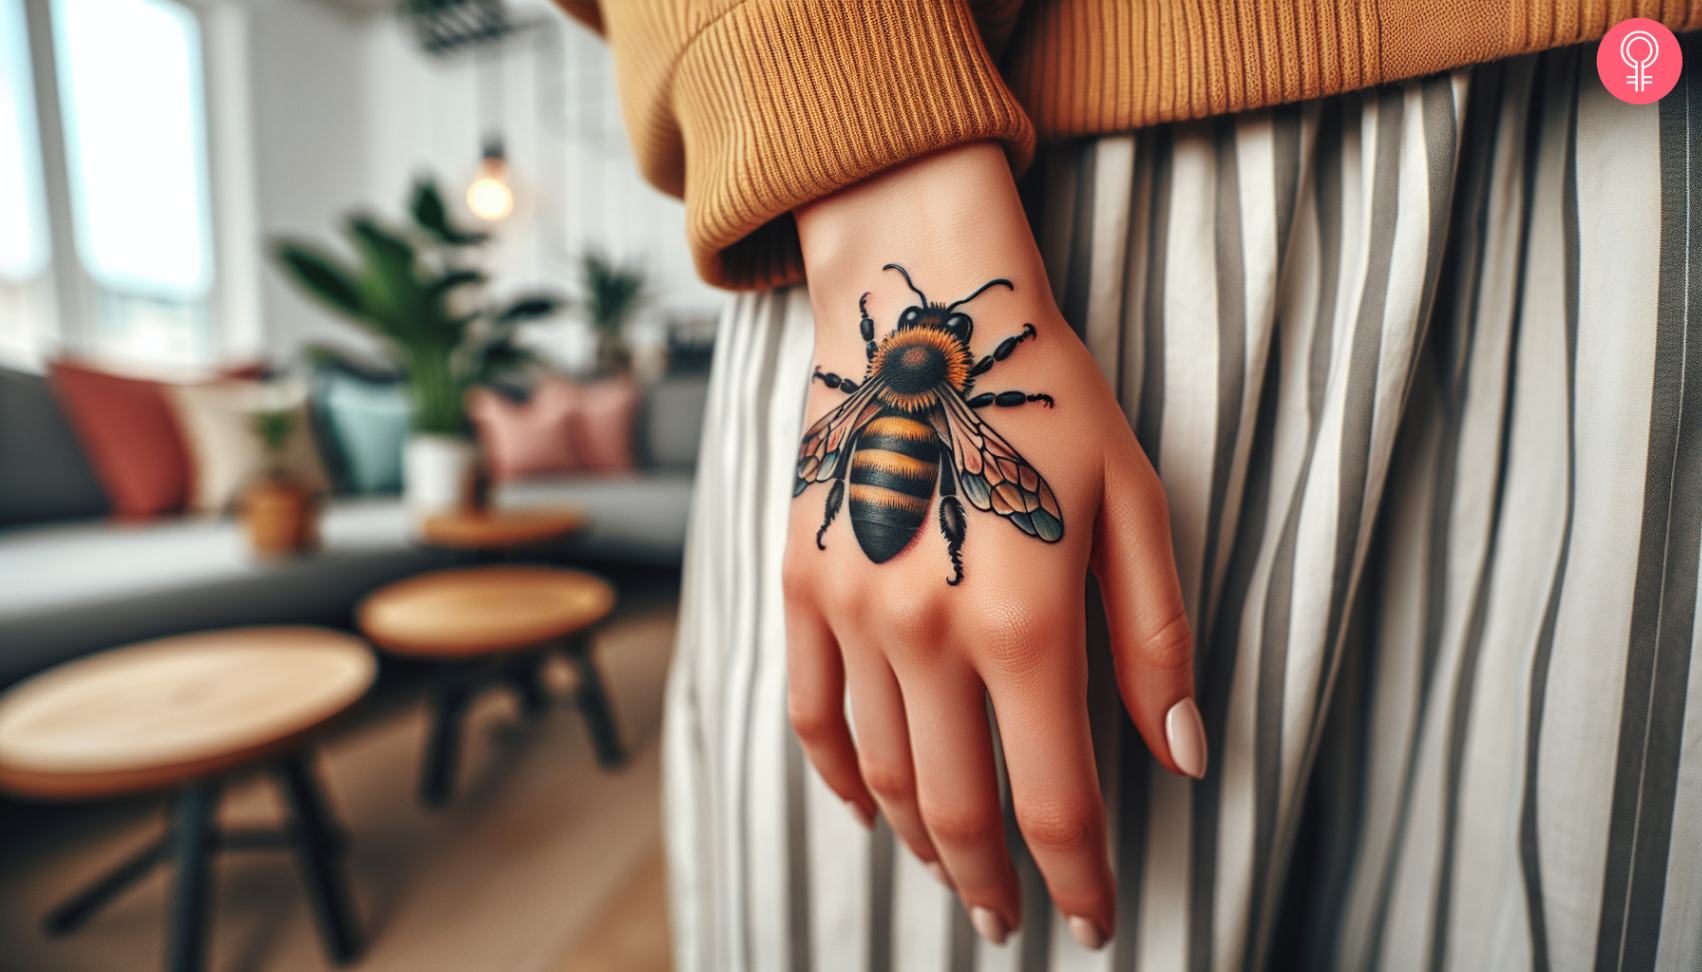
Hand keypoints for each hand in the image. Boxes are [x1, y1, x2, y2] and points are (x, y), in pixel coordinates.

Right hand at [782, 143, 1206, 949]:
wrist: (922, 309)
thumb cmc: (1047, 402)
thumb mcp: (1133, 506)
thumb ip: (1154, 642)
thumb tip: (1178, 758)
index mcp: (1022, 620)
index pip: (1055, 797)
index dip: (1078, 876)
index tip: (1092, 921)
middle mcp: (925, 632)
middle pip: (956, 807)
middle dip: (992, 883)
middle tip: (1015, 919)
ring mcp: (849, 611)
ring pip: (880, 775)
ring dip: (921, 842)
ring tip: (956, 871)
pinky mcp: (801, 584)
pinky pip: (809, 712)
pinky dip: (837, 775)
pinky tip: (864, 805)